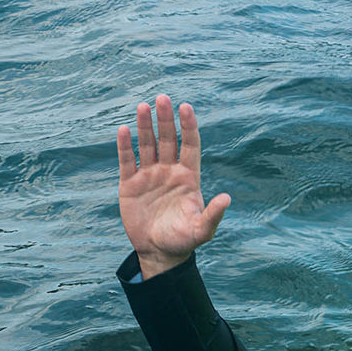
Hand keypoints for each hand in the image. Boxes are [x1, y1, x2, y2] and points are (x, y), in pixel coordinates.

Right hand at [117, 95, 230, 278]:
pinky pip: (127, 161)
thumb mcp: (201, 230)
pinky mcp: (130, 185)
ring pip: (147, 145)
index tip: (186, 107)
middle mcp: (169, 171)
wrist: (158, 252)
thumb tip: (227, 198)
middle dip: (165, 119)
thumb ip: (213, 214)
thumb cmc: (183, 240)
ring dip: (145, 126)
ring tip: (143, 107)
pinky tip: (124, 130)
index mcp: (188, 177)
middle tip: (162, 98)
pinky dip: (125, 146)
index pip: (189, 145)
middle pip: (168, 139)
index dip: (188, 126)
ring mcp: (149, 176)